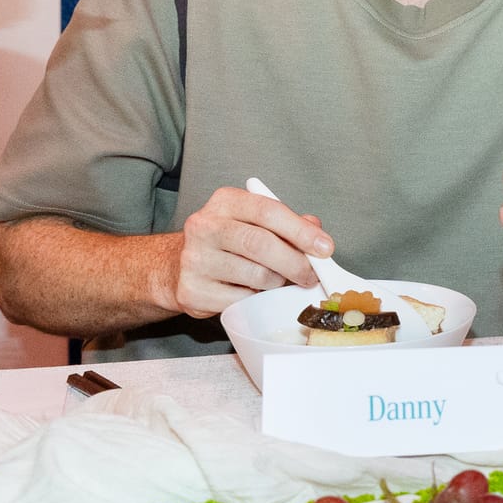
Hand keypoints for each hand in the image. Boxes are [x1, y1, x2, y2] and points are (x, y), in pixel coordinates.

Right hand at [167, 186, 332, 318]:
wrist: (176, 268)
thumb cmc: (228, 242)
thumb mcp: (255, 222)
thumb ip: (288, 223)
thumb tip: (316, 230)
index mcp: (225, 201)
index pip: (268, 211)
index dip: (301, 231)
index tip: (326, 248)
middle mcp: (204, 226)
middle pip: (261, 245)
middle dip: (296, 263)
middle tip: (312, 275)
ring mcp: (194, 259)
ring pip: (256, 276)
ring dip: (278, 284)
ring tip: (280, 282)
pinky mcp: (192, 291)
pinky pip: (242, 301)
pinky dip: (258, 300)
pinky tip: (255, 293)